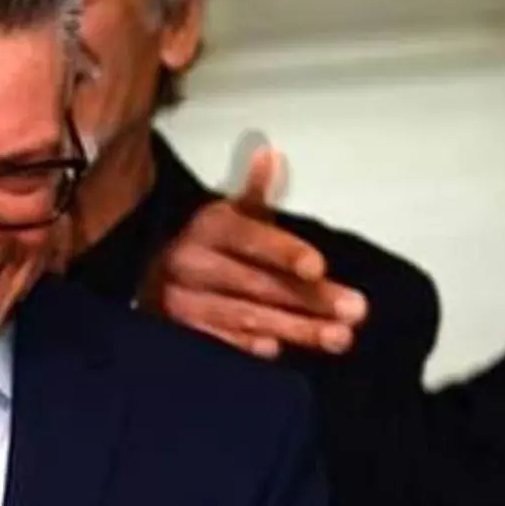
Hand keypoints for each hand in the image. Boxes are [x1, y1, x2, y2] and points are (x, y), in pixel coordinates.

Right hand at [142, 147, 367, 358]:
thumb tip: (270, 155)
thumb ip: (256, 191)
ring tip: (337, 337)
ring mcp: (181, 298)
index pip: (251, 238)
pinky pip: (219, 340)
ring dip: (294, 328)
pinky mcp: (178, 329)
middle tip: (353, 311)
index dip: (284, 252)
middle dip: (309, 299)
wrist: (152, 275)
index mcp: (209, 227)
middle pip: (256, 283)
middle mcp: (190, 261)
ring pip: (244, 315)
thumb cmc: (207, 247)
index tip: (318, 267)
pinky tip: (278, 349)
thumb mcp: (230, 214)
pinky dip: (248, 346)